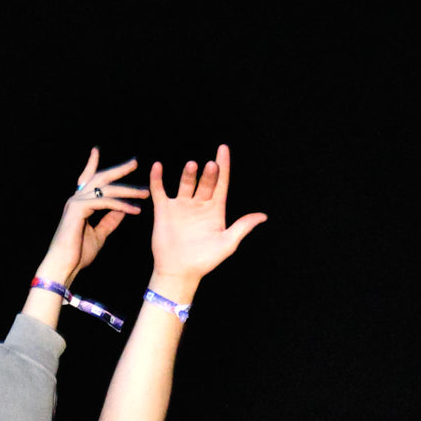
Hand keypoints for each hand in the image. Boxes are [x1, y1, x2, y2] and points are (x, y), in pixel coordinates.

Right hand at [37, 148, 147, 286]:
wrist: (64, 266)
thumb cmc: (79, 253)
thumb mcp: (100, 233)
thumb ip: (110, 220)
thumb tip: (123, 208)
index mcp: (81, 203)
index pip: (88, 179)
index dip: (93, 164)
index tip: (97, 150)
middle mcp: (77, 200)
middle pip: (100, 178)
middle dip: (118, 169)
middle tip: (136, 162)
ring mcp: (76, 203)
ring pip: (105, 190)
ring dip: (128, 190)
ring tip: (146, 193)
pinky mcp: (78, 210)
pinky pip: (104, 203)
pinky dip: (121, 205)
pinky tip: (135, 210)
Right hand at [148, 145, 267, 295]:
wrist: (179, 271)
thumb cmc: (205, 259)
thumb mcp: (228, 243)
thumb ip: (243, 227)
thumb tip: (263, 216)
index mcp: (216, 210)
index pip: (221, 184)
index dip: (223, 167)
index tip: (223, 150)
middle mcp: (199, 204)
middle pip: (205, 183)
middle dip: (209, 173)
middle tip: (211, 165)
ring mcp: (181, 206)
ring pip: (185, 184)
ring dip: (188, 174)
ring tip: (193, 165)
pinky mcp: (164, 210)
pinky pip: (160, 190)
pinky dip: (157, 179)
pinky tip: (157, 166)